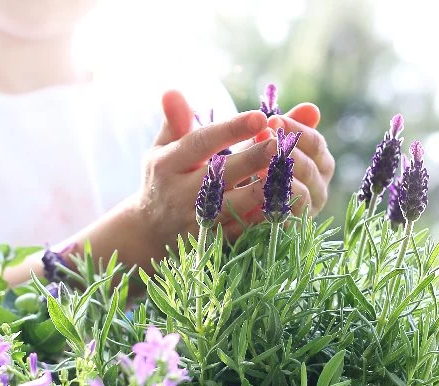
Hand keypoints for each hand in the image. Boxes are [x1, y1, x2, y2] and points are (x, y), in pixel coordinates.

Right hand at [136, 90, 274, 254]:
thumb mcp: (162, 148)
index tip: (259, 116)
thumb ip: (175, 121)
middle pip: (221, 174)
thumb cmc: (164, 178)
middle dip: (253, 159)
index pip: (202, 143)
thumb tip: (172, 90)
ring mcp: (196, 220)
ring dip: (263, 189)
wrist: (150, 232)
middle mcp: (180, 193)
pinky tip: (283, 201)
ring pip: (235, 205)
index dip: (231, 130)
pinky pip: (242, 228)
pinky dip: (263, 216)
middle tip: (280, 142)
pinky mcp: (212, 241)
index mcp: (168, 164)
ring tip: (288, 171)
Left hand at [251, 103, 335, 218]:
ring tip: (260, 162)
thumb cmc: (260, 166)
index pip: (316, 144)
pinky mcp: (293, 229)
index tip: (272, 120)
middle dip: (286, 151)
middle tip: (263, 139)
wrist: (240, 205)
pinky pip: (287, 214)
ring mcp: (308, 211)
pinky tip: (256, 187)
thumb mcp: (272, 143)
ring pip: (302, 191)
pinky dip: (273, 200)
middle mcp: (320, 188)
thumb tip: (312, 109)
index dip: (295, 130)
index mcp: (321, 164)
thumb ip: (291, 127)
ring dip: (281, 175)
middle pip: (310, 167)